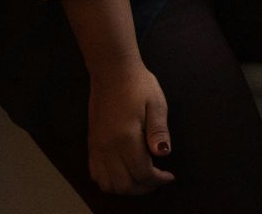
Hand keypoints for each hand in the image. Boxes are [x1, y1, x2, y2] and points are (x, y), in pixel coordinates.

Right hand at [86, 62, 173, 195]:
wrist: (112, 72)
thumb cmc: (138, 85)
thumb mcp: (156, 104)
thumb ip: (159, 130)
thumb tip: (163, 153)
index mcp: (126, 138)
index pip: (141, 173)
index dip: (158, 180)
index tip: (169, 176)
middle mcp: (107, 147)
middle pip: (123, 184)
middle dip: (143, 188)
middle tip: (158, 180)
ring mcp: (97, 147)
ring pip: (107, 183)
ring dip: (126, 188)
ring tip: (142, 179)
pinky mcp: (92, 144)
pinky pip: (95, 173)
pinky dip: (109, 181)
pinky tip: (123, 172)